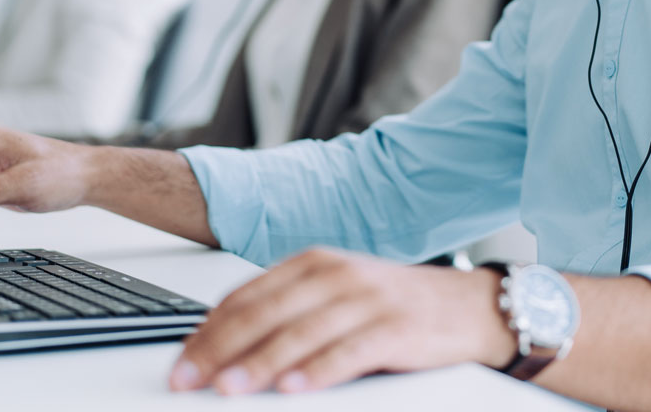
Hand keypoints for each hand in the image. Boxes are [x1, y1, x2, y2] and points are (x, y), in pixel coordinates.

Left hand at [169, 248, 514, 394]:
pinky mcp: (394, 327)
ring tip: (227, 388)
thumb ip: (287, 310)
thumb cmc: (395, 305)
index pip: (247, 296)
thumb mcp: (336, 295)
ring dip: (258, 364)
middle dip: (219, 350)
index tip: (181, 361)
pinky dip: (317, 371)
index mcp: (314, 263)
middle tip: (188, 379)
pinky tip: (293, 387)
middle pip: (264, 313)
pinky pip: (348, 351)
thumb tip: (224, 342)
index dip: (208, 330)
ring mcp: (366, 299)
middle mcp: (336, 274)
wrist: (469, 306)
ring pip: (299, 334)